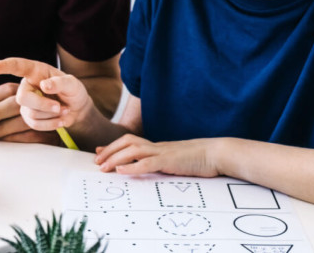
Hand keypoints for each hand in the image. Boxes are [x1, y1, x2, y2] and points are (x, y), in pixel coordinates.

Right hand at [0, 58, 93, 131]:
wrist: (76, 109)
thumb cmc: (72, 91)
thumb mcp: (73, 84)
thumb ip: (61, 83)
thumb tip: (45, 85)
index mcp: (36, 72)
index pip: (18, 66)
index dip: (4, 66)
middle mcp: (28, 86)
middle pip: (23, 98)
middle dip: (41, 105)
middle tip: (58, 107)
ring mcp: (27, 103)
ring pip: (31, 113)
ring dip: (51, 115)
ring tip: (65, 110)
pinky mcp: (29, 117)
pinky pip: (35, 124)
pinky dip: (51, 124)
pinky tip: (61, 120)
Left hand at [0, 82, 60, 144]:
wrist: (71, 111)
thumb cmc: (39, 109)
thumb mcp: (20, 105)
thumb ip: (0, 108)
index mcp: (26, 87)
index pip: (5, 90)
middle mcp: (36, 95)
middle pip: (11, 102)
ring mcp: (46, 110)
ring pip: (21, 118)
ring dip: (0, 128)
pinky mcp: (52, 126)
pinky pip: (32, 133)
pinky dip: (16, 138)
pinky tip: (3, 142)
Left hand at [94, 134, 219, 177]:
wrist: (217, 153)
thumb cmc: (200, 159)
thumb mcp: (177, 160)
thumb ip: (163, 162)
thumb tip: (151, 167)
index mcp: (158, 147)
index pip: (130, 141)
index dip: (112, 146)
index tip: (98, 152)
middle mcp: (157, 146)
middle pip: (127, 142)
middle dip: (109, 151)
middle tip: (96, 161)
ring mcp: (163, 152)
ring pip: (133, 149)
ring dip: (115, 157)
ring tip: (103, 167)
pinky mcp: (169, 161)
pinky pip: (147, 162)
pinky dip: (132, 166)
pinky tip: (121, 171)